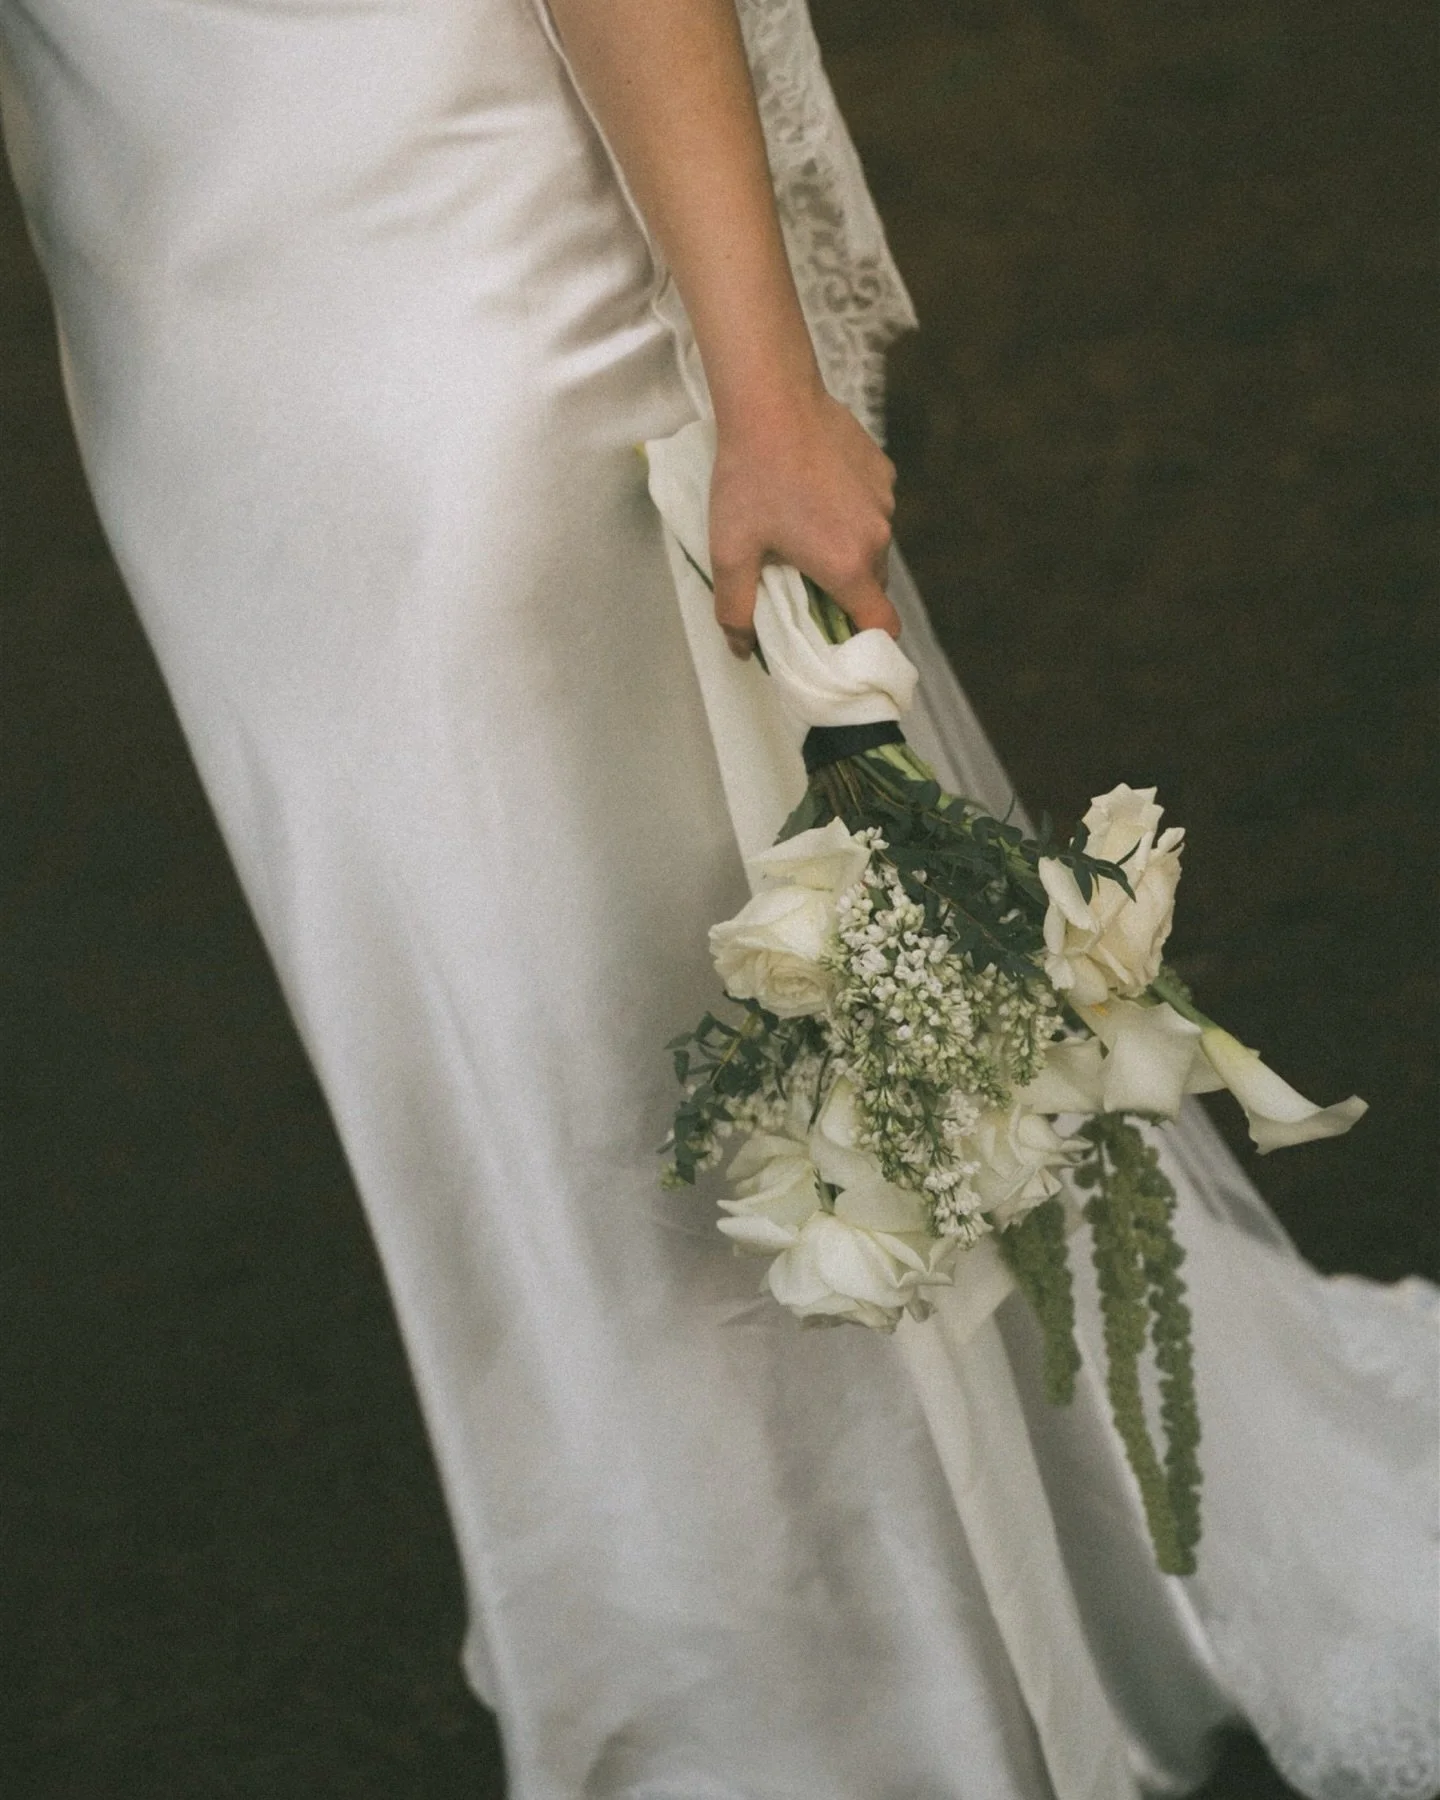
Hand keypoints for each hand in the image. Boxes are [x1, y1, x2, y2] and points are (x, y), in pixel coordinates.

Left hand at [708, 386, 900, 659]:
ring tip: (801, 528)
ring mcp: (885, 501)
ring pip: (871, 546)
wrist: (771, 399)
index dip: (864, 642)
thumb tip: (742, 649)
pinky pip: (871, 509)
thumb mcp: (729, 551)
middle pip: (872, 587)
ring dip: (844, 550)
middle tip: (799, 580)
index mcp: (848, 564)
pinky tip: (812, 492)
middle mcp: (878, 536)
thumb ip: (735, 609)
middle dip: (842, 592)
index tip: (836, 639)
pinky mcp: (882, 471)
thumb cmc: (749, 477)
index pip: (882, 626)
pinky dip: (848, 514)